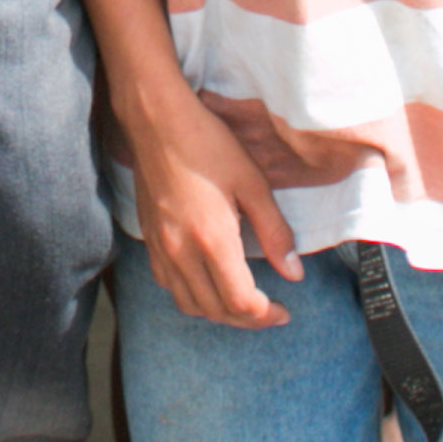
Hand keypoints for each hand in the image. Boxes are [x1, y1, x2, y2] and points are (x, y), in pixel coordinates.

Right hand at [124, 91, 300, 329]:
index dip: (266, 315)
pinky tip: (210, 282)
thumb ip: (275, 233)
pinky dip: (193, 295)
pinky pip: (169, 285)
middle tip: (271, 311)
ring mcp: (161, 248)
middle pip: (216, 311)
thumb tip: (293, 273)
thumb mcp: (253, 183)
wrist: (157, 122)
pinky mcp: (149, 240)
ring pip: (189, 304)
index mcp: (212, 239)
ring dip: (219, 313)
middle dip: (247, 319)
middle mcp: (181, 252)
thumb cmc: (208, 144)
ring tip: (243, 303)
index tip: (284, 310)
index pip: (240, 302)